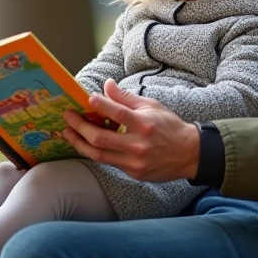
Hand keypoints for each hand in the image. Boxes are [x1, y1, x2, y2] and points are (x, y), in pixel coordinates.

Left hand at [61, 79, 199, 182]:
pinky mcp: (133, 172)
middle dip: (80, 127)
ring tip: (68, 132)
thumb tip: (107, 85)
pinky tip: (86, 143)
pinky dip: (95, 151)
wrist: (189, 153)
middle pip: (101, 137)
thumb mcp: (152, 106)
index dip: (100, 105)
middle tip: (68, 117)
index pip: (117, 113)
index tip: (87, 98)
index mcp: (144, 124)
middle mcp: (138, 144)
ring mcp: (134, 161)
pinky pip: (108, 162)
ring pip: (99, 154)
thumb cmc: (169, 126)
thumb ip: (126, 98)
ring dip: (80, 143)